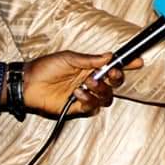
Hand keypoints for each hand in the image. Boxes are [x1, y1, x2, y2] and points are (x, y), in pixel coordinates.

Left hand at [21, 51, 142, 116]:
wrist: (27, 83)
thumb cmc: (45, 67)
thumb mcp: (68, 58)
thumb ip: (90, 60)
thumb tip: (109, 56)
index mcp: (91, 68)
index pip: (113, 67)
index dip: (126, 65)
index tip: (137, 62)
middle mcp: (91, 82)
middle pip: (115, 84)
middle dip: (116, 79)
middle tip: (109, 74)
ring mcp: (86, 95)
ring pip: (107, 97)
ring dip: (101, 90)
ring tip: (87, 83)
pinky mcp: (78, 107)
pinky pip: (93, 107)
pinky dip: (88, 99)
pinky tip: (77, 93)